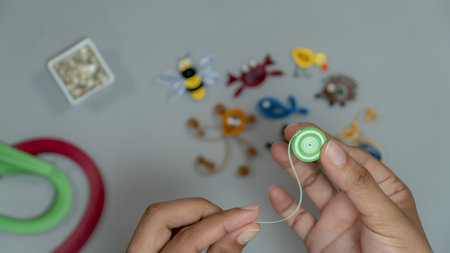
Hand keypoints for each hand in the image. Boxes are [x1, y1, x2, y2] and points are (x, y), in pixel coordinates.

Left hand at [127, 198, 259, 252]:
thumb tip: (246, 228)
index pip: (190, 236)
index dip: (224, 222)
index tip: (248, 214)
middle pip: (161, 214)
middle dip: (201, 209)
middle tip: (229, 217)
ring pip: (158, 215)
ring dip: (193, 213)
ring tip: (219, 223)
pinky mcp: (142, 250)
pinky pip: (160, 226)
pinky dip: (185, 222)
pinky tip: (202, 228)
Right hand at [269, 123, 431, 252]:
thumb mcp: (386, 216)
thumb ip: (358, 183)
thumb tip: (333, 151)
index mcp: (381, 190)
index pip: (352, 158)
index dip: (327, 142)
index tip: (307, 132)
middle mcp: (357, 202)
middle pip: (328, 168)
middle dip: (307, 149)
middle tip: (289, 134)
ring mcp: (337, 220)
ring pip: (311, 189)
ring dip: (293, 169)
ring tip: (278, 151)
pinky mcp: (321, 239)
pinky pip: (298, 219)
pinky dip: (285, 206)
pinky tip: (276, 192)